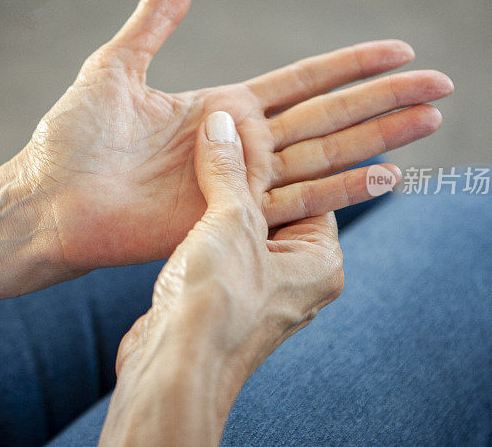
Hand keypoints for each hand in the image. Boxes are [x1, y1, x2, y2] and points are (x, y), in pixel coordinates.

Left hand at [13, 0, 451, 276]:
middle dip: (384, 100)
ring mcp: (242, 183)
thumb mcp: (115, 66)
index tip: (397, 50)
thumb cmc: (71, 138)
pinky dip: (346, 188)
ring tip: (431, 122)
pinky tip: (389, 174)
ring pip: (327, 155)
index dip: (350, 66)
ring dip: (381, 138)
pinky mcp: (232, 217)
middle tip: (440, 86)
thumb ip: (157, 18)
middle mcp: (243, 145)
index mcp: (223, 108)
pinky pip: (299, 201)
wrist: (50, 201)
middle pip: (330, 117)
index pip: (304, 82)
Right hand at [101, 111, 379, 445]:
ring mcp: (257, 293)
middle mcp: (294, 280)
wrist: (173, 368)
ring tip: (198, 167)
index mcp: (318, 262)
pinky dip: (203, 229)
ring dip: (221, 202)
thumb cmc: (218, 304)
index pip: (314, 190)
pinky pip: (219, 251)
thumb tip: (223, 123)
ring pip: (243, 230)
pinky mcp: (221, 301)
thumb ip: (230, 170)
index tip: (257, 129)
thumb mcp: (231, 222)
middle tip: (224, 139)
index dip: (283, 158)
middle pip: (277, 207)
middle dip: (249, 177)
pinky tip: (181, 211)